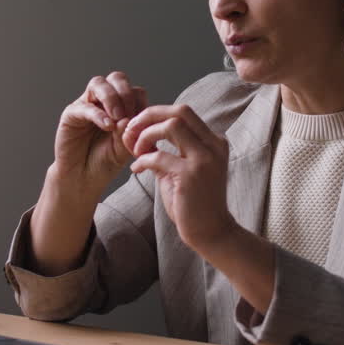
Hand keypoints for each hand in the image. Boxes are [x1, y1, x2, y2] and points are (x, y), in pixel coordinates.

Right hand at [53, 72, 148, 191]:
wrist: (83, 178)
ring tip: (118, 117)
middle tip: (129, 114)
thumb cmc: (104, 162)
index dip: (140, 104)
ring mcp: (87, 104)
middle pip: (117, 79)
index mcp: (121, 106)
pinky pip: (84, 107)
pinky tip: (107, 125)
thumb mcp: (124, 149)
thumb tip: (130, 117)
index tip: (144, 122)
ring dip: (112, 97)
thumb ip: (129, 133)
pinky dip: (98, 114)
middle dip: (126, 93)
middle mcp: (103, 101)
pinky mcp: (71, 114)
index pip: (134, 91)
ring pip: (99, 84)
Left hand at [122, 104, 236, 247]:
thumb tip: (135, 134)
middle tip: (131, 131)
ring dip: (146, 134)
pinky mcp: (191, 175)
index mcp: (213, 141)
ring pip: (171, 126)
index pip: (183, 113)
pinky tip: (136, 169)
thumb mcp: (179, 170)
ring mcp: (204, 159)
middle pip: (179, 112)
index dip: (155, 115)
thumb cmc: (193, 203)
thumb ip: (162, 151)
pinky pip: (159, 156)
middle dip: (149, 116)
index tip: (137, 127)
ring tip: (135, 151)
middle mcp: (213, 145)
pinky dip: (142, 160)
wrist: (211, 232)